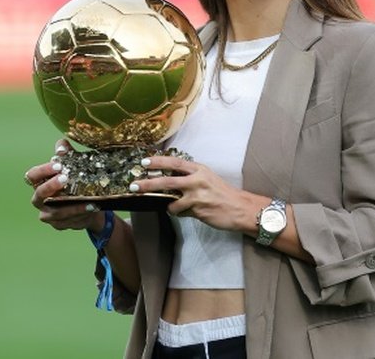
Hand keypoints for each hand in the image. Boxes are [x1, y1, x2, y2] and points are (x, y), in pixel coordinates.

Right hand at [25, 139, 103, 232]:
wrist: (87, 204)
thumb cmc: (75, 181)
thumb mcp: (72, 164)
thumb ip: (65, 153)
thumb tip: (62, 146)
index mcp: (39, 183)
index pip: (32, 176)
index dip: (43, 170)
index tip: (58, 165)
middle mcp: (40, 200)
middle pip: (39, 194)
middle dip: (52, 186)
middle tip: (66, 178)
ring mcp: (48, 214)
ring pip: (56, 211)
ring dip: (72, 205)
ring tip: (88, 199)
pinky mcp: (59, 225)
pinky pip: (68, 221)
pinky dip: (80, 214)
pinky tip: (92, 207)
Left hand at [130, 155, 256, 232]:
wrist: (240, 208)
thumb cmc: (224, 194)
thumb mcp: (207, 178)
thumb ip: (190, 177)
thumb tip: (170, 181)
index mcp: (199, 169)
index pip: (174, 163)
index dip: (158, 162)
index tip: (144, 162)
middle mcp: (197, 179)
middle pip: (167, 180)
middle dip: (147, 183)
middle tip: (134, 186)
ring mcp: (197, 195)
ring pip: (170, 201)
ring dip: (167, 205)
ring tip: (173, 207)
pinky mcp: (197, 209)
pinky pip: (180, 212)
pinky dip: (179, 213)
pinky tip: (189, 213)